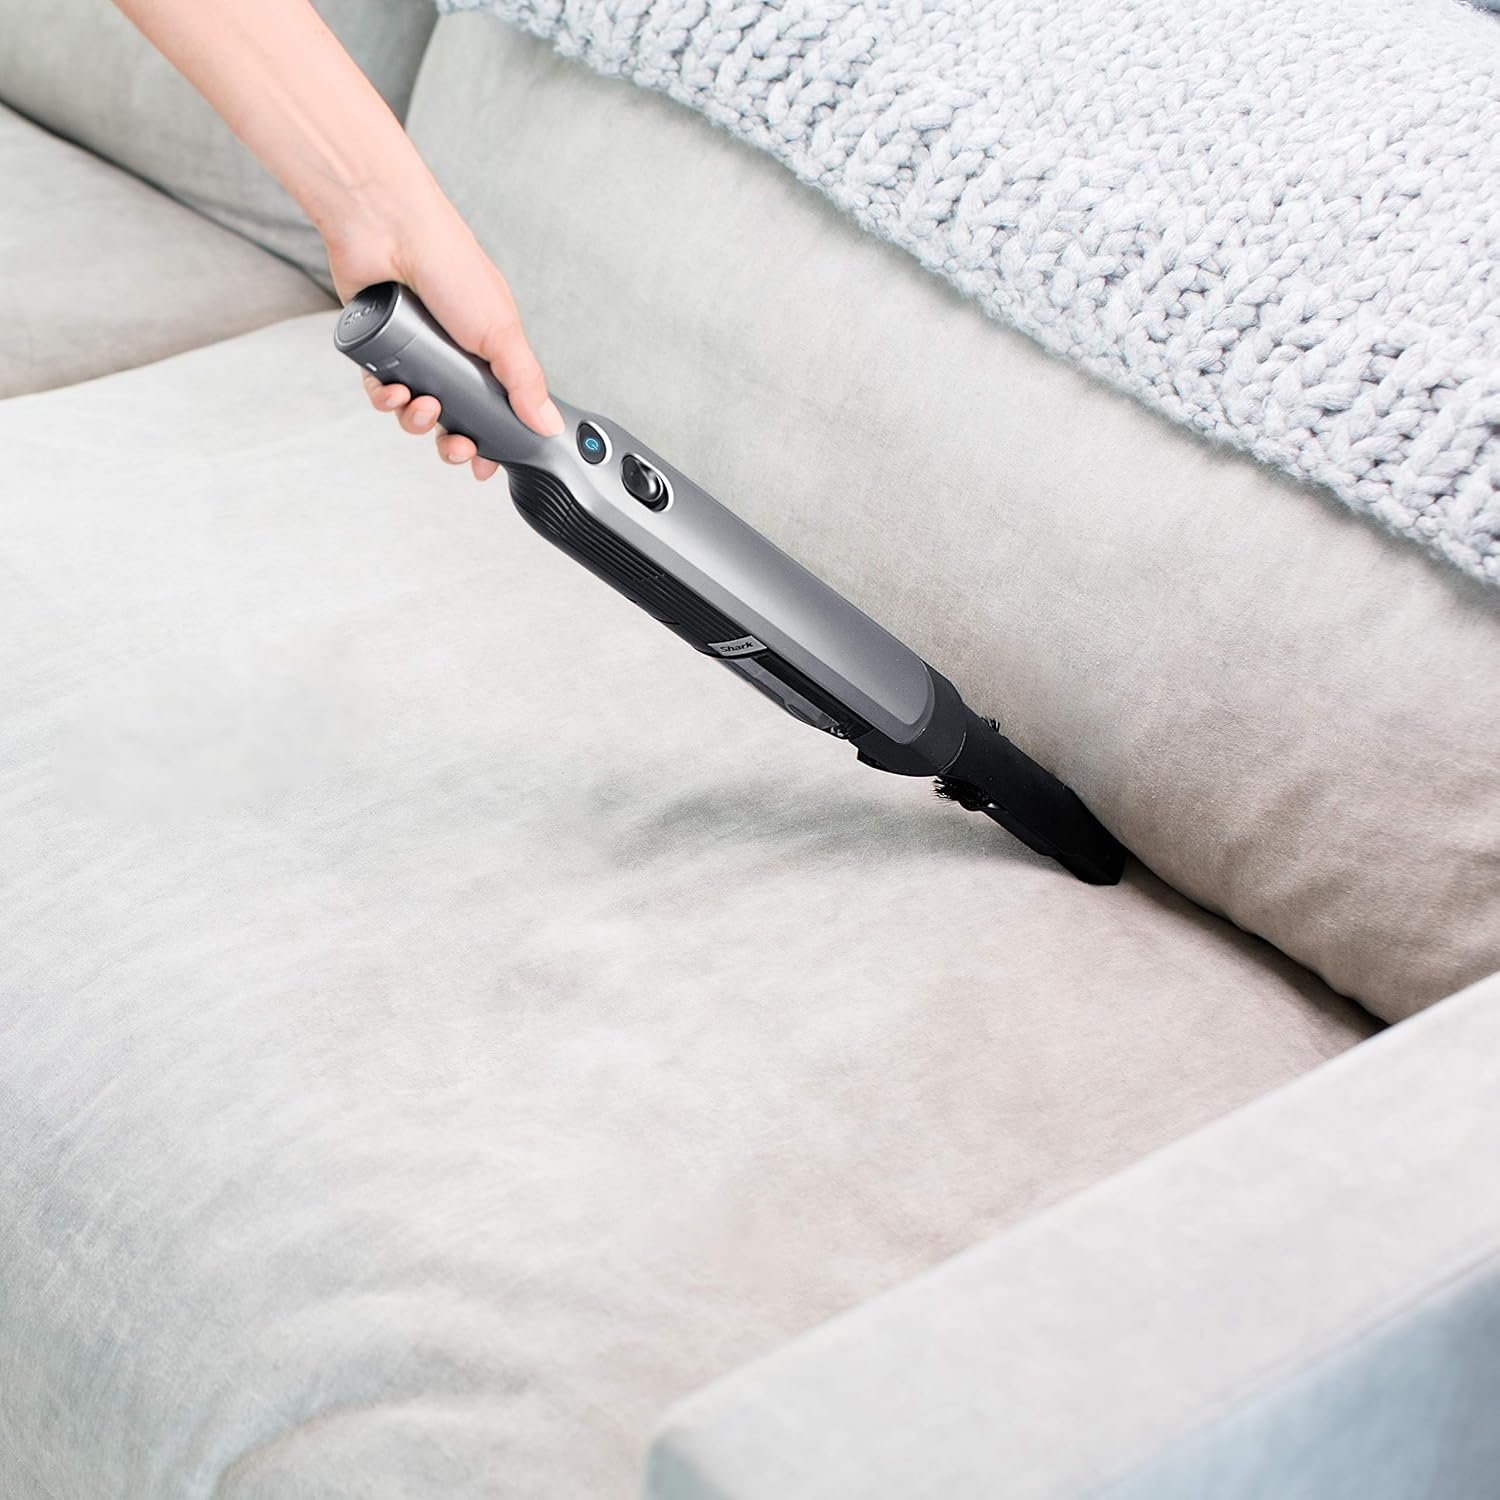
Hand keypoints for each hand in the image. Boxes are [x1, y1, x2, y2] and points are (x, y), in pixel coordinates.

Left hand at [329, 188, 562, 482]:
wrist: (388, 229)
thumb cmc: (451, 265)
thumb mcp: (501, 332)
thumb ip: (526, 383)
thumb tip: (549, 424)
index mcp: (487, 353)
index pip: (492, 410)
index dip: (489, 443)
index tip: (483, 465)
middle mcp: (451, 356)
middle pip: (453, 421)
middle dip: (452, 441)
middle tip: (454, 445)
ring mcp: (413, 354)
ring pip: (414, 412)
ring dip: (417, 420)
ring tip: (421, 404)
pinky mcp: (377, 349)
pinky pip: (380, 392)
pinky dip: (384, 399)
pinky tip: (391, 390)